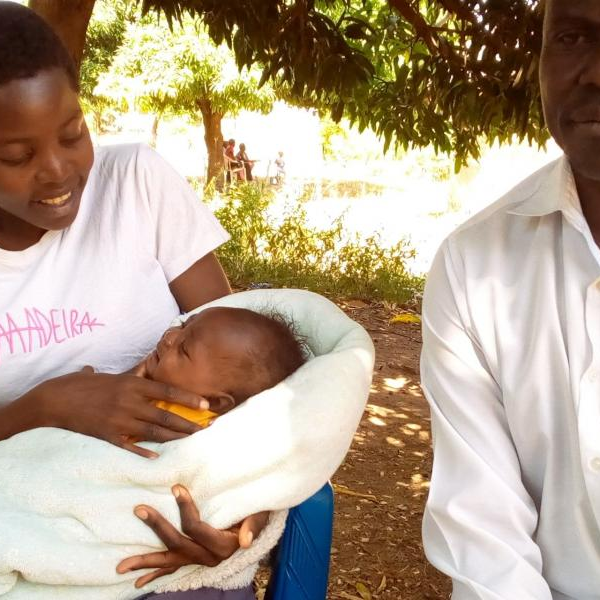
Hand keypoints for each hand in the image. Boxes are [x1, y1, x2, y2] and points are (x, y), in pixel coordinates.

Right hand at [29, 367, 212, 457]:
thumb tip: (124, 369)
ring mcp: (118, 420)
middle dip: (188, 423)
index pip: (167, 391)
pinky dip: (144, 452)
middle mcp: (129, 402)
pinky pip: (130, 446)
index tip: (206, 404)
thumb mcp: (103, 375)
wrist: (51, 401)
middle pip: (165, 415)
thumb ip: (118, 376)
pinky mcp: (107, 436)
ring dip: (174, 437)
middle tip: (205, 429)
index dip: (188, 398)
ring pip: (153, 432)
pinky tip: (157, 457)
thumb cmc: (76, 384)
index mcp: (131, 384)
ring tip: (190, 440)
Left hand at [116, 485, 269, 587]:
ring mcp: (201, 559)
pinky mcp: (195, 558)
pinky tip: (138, 583)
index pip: (197, 528)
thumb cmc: (259, 510)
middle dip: (157, 527)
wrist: (259, 519)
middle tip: (140, 509)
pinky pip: (174, 568)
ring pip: (171, 561)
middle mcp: (210, 557)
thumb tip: (245, 540)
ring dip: (146, 562)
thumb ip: (254, 524)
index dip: (185, 509)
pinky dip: (156, 573)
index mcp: (224, 545)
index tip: (176, 487)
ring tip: (121, 567)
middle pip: (178, 544)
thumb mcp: (261, 513)